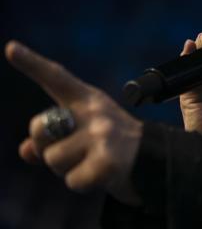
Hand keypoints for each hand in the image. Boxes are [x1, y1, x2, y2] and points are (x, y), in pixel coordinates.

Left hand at [5, 41, 142, 205]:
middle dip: (45, 147)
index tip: (10, 48)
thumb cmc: (113, 146)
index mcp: (87, 99)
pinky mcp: (108, 160)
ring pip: (53, 159)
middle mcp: (95, 111)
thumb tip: (25, 151)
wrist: (155, 161)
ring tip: (92, 163)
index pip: (56, 78)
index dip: (31, 63)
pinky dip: (82, 184)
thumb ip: (52, 139)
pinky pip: (72, 180)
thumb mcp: (83, 135)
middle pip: (40, 128)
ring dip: (67, 170)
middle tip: (74, 152)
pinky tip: (102, 175)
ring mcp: (103, 134)